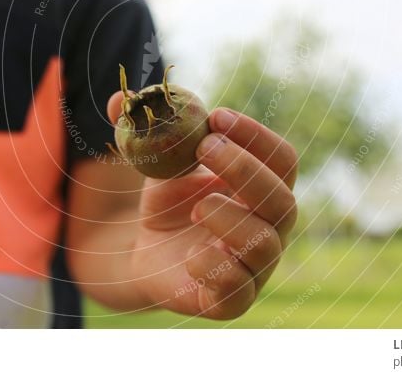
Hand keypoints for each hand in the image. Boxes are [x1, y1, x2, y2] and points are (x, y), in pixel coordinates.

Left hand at [106, 90, 297, 319]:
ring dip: (230, 218)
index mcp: (263, 188)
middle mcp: (268, 227)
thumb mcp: (158, 159)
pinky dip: (215, 267)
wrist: (142, 251)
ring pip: (264, 244)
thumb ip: (145, 127)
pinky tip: (189, 254)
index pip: (282, 159)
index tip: (215, 116)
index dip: (255, 135)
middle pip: (283, 200)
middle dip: (244, 169)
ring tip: (196, 207)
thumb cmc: (166, 200)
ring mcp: (253, 267)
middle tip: (204, 147)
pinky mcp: (230, 300)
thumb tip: (119, 100)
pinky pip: (238, 289)